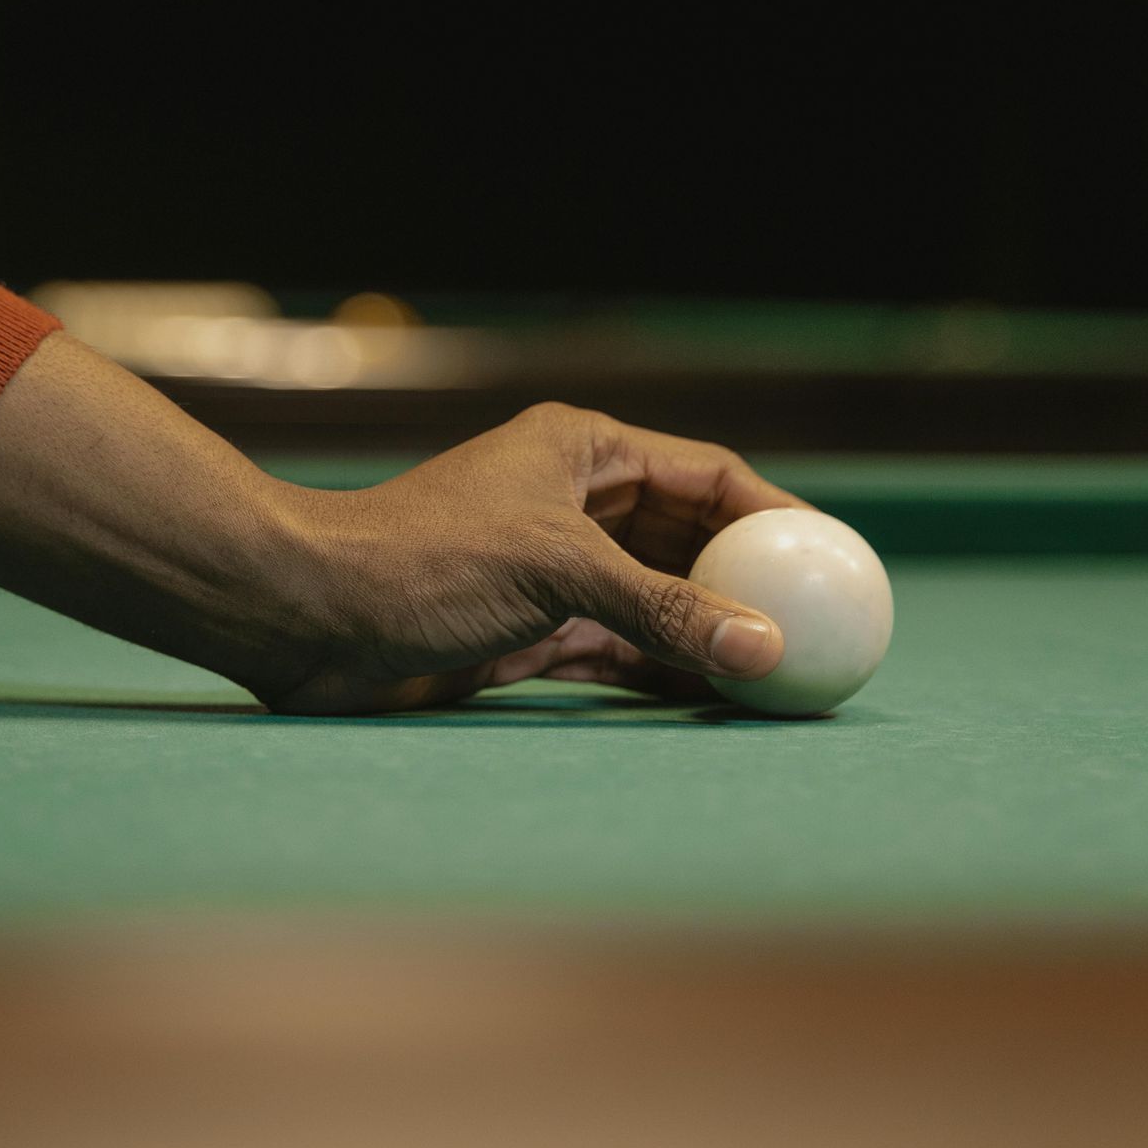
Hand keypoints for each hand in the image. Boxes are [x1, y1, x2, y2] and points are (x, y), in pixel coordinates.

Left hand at [260, 402, 809, 713]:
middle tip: (821, 627)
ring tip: (783, 674)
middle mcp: (573, 503)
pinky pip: (621, 650)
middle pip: (689, 541)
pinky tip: (715, 698)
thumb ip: (663, 608)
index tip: (835, 561)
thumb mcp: (557, 572)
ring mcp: (554, 571)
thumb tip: (765, 646)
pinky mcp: (531, 632)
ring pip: (658, 601)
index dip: (774, 515)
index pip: (705, 475)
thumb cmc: (424, 561)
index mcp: (581, 450)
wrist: (312, 616)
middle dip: (751, 583)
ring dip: (711, 635)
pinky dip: (665, 673)